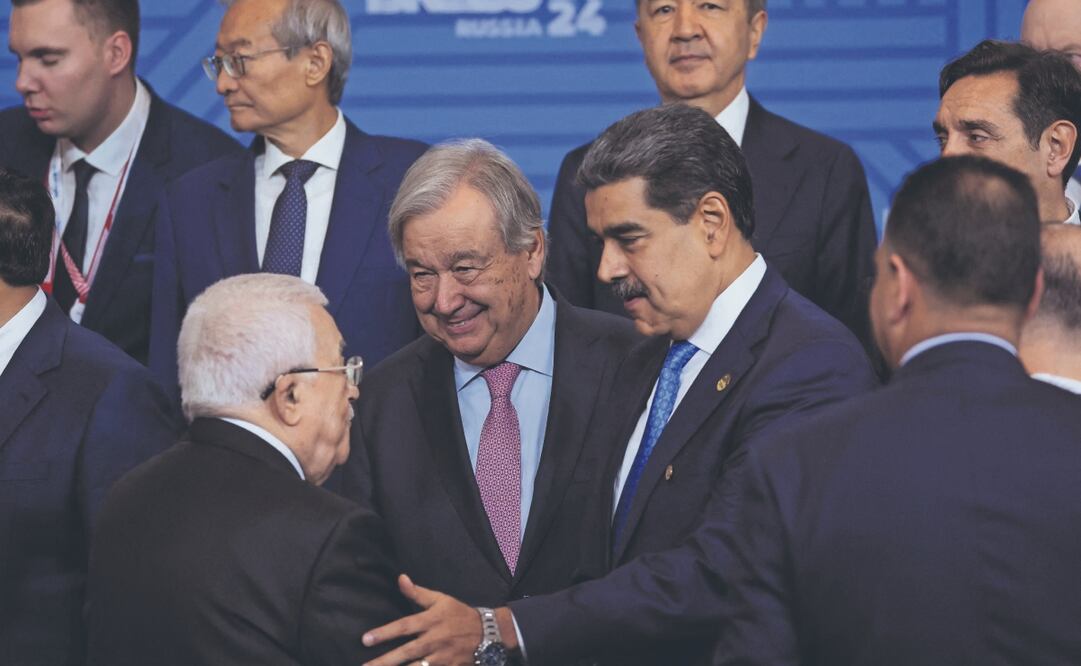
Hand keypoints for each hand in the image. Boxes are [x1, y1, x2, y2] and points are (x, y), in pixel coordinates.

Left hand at [362, 574, 480, 665]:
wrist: (487, 632)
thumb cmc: (459, 614)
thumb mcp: (440, 599)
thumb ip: (417, 593)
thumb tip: (400, 578)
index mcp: (430, 620)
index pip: (404, 626)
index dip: (384, 633)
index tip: (365, 640)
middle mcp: (433, 640)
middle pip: (406, 652)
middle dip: (385, 661)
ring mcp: (441, 657)